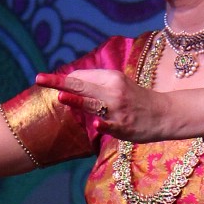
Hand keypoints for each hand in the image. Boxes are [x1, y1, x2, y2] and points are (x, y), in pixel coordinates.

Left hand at [35, 68, 180, 142]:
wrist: (164, 114)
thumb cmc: (136, 99)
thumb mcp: (118, 85)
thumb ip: (96, 83)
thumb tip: (71, 81)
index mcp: (111, 78)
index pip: (81, 77)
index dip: (64, 80)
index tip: (46, 80)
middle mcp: (113, 91)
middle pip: (82, 85)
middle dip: (59, 82)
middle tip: (38, 79)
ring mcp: (117, 109)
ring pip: (93, 103)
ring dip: (77, 100)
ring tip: (60, 96)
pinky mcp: (123, 126)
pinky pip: (110, 124)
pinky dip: (103, 124)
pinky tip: (96, 124)